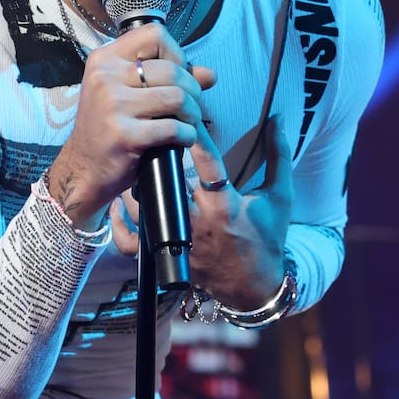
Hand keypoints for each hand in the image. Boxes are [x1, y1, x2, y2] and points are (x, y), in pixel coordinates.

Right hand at [47, 23, 215, 231]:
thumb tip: (209, 74)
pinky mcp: (124, 135)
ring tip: (187, 122)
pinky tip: (181, 139)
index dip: (176, 53)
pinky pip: (173, 128)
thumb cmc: (109, 126)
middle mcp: (105, 77)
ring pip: (177, 97)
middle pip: (172, 69)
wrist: (84, 167)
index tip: (177, 73)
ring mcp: (113, 106)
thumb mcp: (128, 93)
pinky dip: (187, 135)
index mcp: (105, 59)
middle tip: (189, 106)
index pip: (154, 34)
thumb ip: (167, 78)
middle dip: (192, 89)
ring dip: (192, 113)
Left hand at [111, 114, 293, 307]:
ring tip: (132, 160)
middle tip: (149, 132)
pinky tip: (118, 204)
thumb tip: (278, 118)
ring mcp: (178, 242)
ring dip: (135, 185)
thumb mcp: (280, 196)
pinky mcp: (166, 258)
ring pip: (144, 209)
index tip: (185, 111)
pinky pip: (132, 244)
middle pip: (168, 183)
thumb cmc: (267, 238)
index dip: (195, 134)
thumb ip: (279, 156)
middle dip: (157, 157)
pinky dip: (121, 225)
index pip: (208, 162)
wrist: (255, 287)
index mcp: (225, 205)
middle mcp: (198, 223)